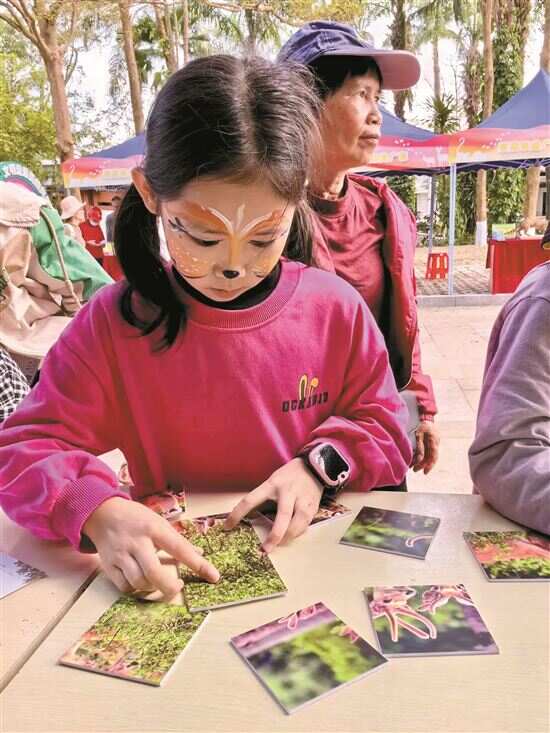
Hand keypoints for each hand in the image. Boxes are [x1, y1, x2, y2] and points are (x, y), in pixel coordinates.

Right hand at [83, 497, 219, 598]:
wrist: (102, 513)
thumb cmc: (136, 518)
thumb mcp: (159, 521)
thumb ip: (177, 539)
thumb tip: (199, 553)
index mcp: (154, 528)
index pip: (180, 548)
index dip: (198, 564)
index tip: (213, 576)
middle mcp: (137, 542)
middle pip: (154, 573)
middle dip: (169, 587)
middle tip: (178, 587)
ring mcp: (121, 555)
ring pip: (139, 582)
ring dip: (153, 588)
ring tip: (160, 581)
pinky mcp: (109, 565)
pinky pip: (125, 586)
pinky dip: (137, 589)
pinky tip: (143, 582)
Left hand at [225, 458, 322, 552]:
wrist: (314, 468)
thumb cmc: (288, 477)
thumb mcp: (272, 482)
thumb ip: (263, 498)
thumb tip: (247, 518)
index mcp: (272, 484)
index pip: (251, 500)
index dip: (237, 514)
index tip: (227, 527)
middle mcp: (288, 492)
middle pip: (283, 516)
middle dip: (275, 535)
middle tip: (265, 550)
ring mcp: (303, 500)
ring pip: (297, 524)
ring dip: (287, 538)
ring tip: (278, 545)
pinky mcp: (313, 508)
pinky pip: (304, 525)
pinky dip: (297, 533)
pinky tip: (291, 535)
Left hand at [412, 421, 439, 473]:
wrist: (426, 417)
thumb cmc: (421, 424)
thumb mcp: (418, 433)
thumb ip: (419, 446)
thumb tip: (419, 458)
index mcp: (434, 440)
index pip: (433, 456)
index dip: (429, 465)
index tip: (424, 472)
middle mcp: (436, 443)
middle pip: (431, 457)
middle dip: (423, 465)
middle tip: (415, 470)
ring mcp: (434, 443)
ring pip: (429, 455)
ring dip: (422, 462)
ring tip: (414, 467)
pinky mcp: (431, 443)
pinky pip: (428, 452)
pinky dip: (423, 457)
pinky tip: (416, 460)